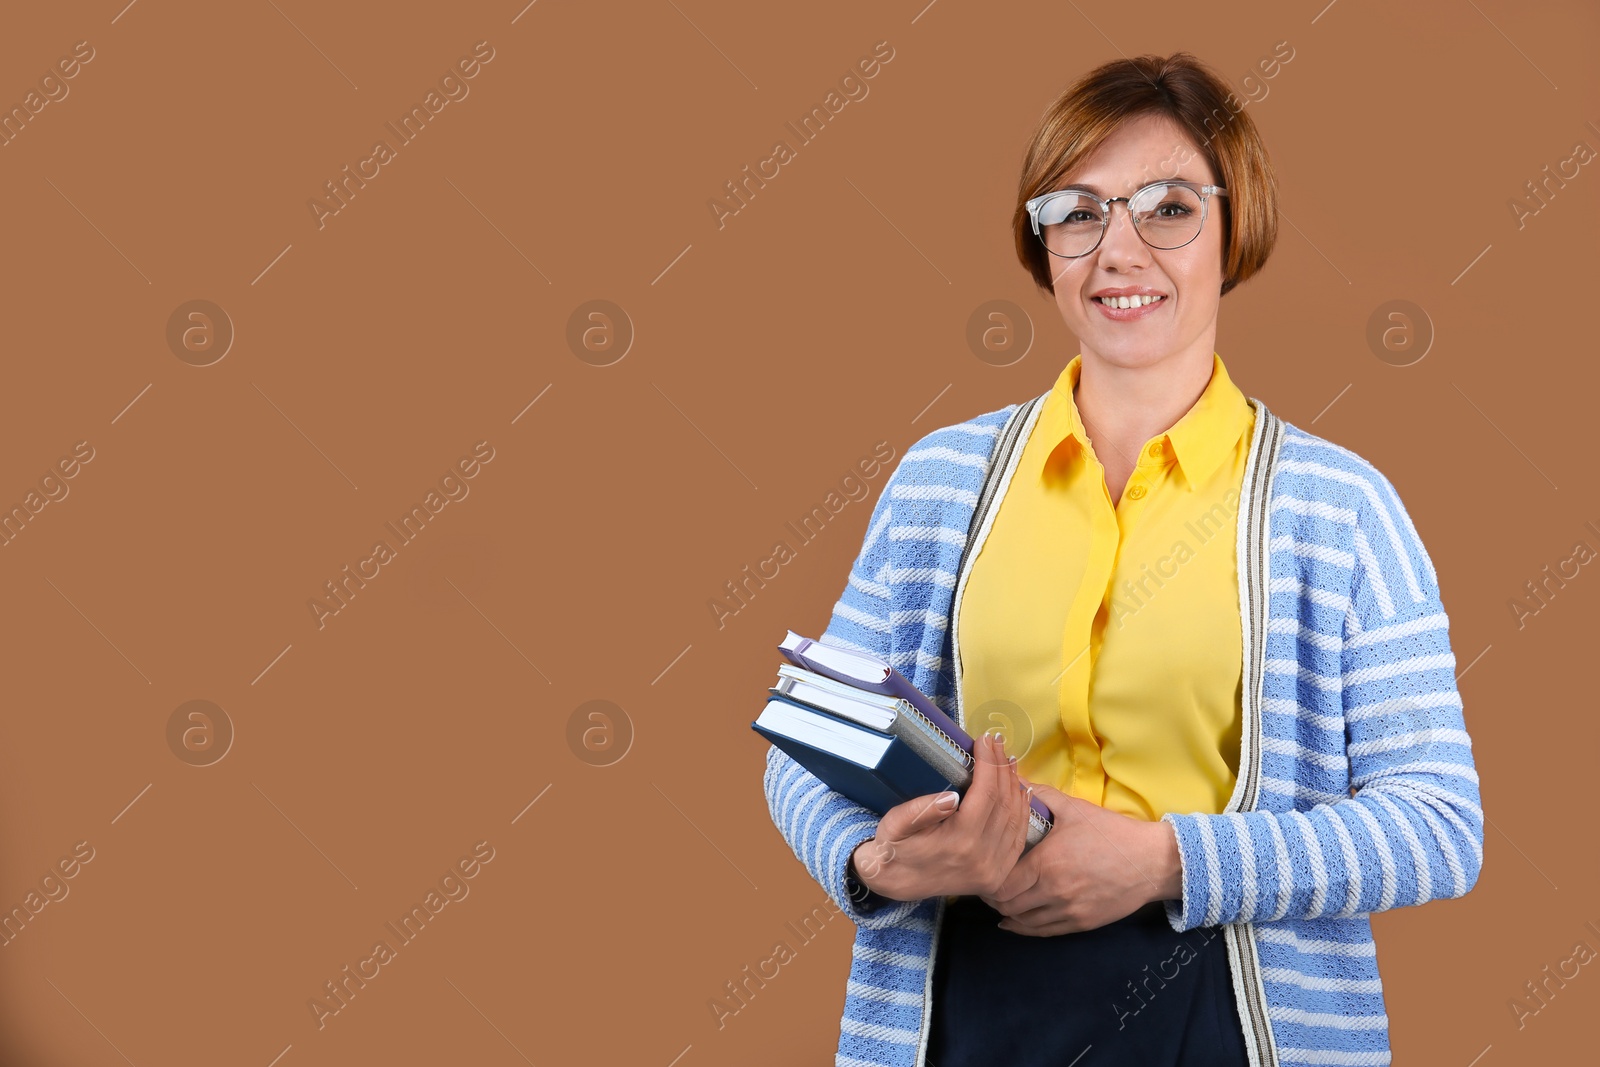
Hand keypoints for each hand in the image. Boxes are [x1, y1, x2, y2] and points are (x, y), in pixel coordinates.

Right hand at [849, 732, 1032, 900]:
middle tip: (998, 743)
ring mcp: (993, 870)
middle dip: (1003, 768)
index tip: (985, 740)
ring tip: (1008, 760)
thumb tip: (951, 797)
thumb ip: (920, 810)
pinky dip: (1022, 812)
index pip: (985, 794)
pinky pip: (1017, 839)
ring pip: (1015, 819)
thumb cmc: (894, 847)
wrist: (896, 883)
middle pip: (1004, 803)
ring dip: (1015, 786)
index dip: (989, 763)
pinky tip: (1021, 792)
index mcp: (959, 842)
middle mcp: (983, 858)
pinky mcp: (997, 875)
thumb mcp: (895, 824)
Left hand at [979, 781, 1182, 935]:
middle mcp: (1053, 892)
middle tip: (986, 882)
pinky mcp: (1080, 925)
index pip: (1001, 879)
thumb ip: (1039, 795)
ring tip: (1000, 898)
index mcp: (1047, 863)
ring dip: (1006, 912)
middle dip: (992, 895)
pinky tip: (1014, 921)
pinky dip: (1024, 927)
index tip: (982, 865)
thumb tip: (1012, 779)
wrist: (1152, 862)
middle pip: (1006, 904)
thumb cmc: (1111, 832)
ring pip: (1022, 922)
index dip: (986, 876)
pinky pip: (1042, 932)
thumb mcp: (1074, 808)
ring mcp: (1067, 911)